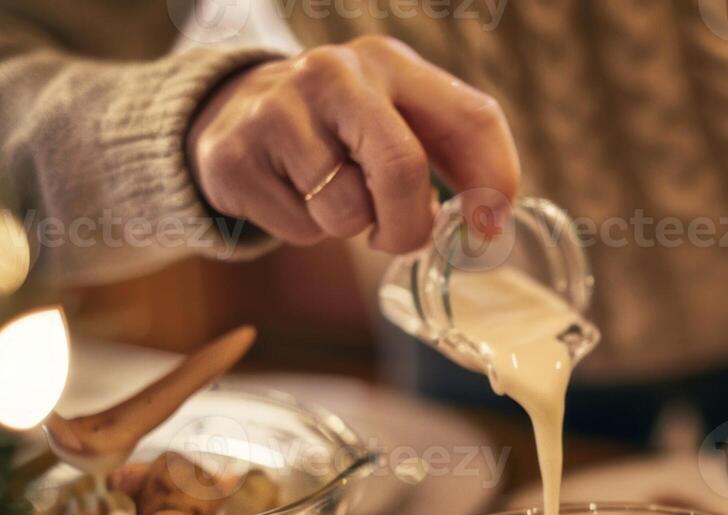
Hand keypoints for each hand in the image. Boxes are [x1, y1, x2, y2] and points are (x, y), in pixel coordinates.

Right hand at [186, 37, 519, 253]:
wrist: (235, 114)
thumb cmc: (339, 130)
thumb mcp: (396, 117)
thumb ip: (451, 156)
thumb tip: (489, 224)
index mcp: (389, 62)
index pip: (471, 118)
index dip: (493, 181)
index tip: (487, 228)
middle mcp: (333, 74)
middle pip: (401, 169)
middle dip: (410, 226)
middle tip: (399, 238)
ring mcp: (277, 110)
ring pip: (346, 212)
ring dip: (350, 228)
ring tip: (331, 197)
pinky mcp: (236, 157)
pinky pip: (301, 228)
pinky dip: (306, 232)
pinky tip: (292, 195)